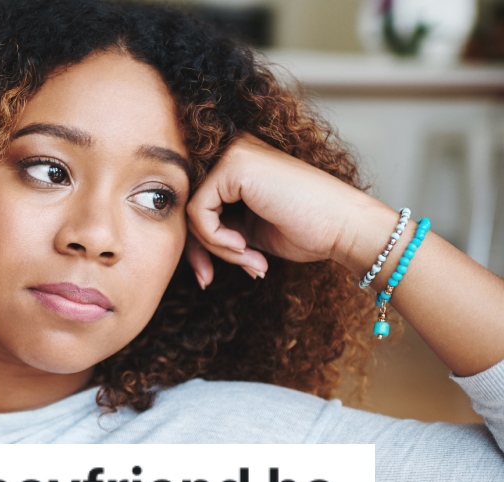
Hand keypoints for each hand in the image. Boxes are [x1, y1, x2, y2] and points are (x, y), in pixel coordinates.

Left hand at [184, 133, 390, 285]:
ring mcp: (233, 154)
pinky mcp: (233, 166)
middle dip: (198, 250)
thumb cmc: (308, 230)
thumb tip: (186, 252)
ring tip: (248, 259)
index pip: (196, 205)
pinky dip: (215, 240)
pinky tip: (245, 247)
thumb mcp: (248, 232)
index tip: (206, 275)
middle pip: (187, 207)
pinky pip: (198, 212)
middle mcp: (232, 151)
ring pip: (191, 212)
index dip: (197, 245)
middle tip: (209, 279)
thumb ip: (217, 230)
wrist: (345, 228)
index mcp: (237, 164)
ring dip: (215, 248)